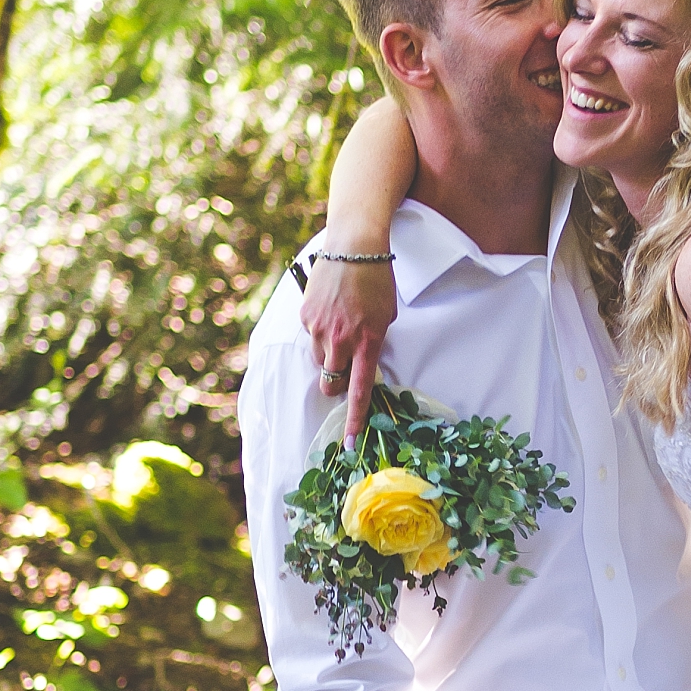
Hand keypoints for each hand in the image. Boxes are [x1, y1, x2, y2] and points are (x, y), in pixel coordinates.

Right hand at [301, 253, 396, 438]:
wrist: (354, 247)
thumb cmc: (377, 280)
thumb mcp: (386, 316)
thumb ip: (374, 342)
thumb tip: (362, 362)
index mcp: (368, 342)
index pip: (359, 391)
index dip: (354, 419)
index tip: (350, 443)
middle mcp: (342, 340)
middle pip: (330, 383)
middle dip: (334, 385)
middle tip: (341, 371)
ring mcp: (320, 329)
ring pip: (319, 360)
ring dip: (328, 354)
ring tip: (339, 325)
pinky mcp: (305, 316)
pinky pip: (310, 335)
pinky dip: (319, 330)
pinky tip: (329, 308)